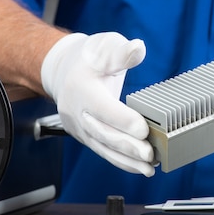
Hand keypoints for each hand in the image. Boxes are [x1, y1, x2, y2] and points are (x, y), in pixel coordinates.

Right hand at [41, 32, 154, 175]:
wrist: (64, 71)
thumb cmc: (89, 58)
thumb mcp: (104, 46)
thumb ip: (121, 52)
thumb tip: (138, 48)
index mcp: (81, 88)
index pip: (102, 107)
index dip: (122, 119)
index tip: (143, 128)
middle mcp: (77, 111)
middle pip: (102, 132)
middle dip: (127, 146)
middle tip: (149, 154)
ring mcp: (80, 127)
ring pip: (103, 147)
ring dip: (127, 160)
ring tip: (149, 168)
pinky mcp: (86, 136)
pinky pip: (104, 151)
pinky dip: (122, 161)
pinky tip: (140, 168)